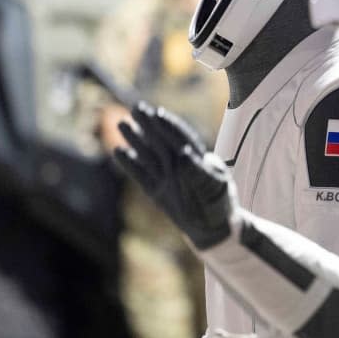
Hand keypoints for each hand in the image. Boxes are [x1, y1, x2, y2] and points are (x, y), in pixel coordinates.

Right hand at [113, 101, 231, 249]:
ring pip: (149, 154)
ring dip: (137, 139)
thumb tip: (185, 154)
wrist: (214, 229)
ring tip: (122, 124)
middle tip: (136, 107)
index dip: (171, 126)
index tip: (158, 114)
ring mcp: (168, 177)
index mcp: (198, 159)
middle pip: (163, 141)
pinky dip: (130, 164)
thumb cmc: (220, 205)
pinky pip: (141, 175)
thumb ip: (200, 172)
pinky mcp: (158, 191)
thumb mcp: (215, 188)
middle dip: (150, 125)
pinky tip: (118, 151)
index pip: (182, 138)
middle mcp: (181, 164)